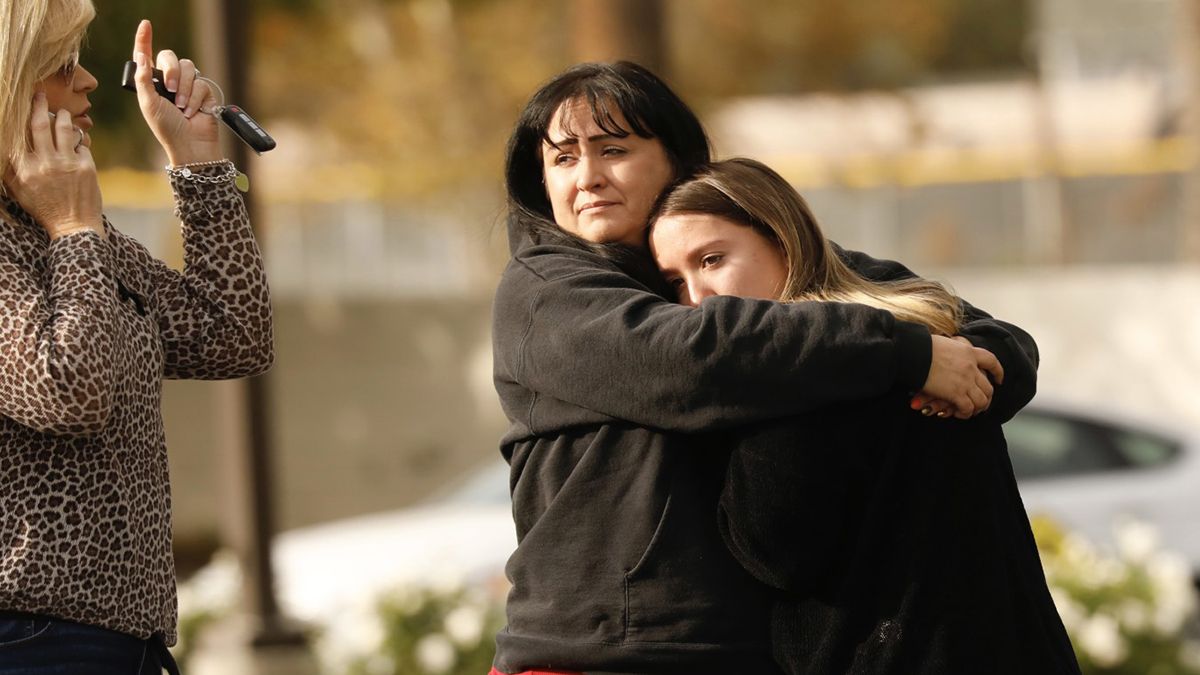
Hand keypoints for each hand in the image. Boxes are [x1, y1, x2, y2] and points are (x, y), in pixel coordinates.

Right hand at [3, 92, 103, 239]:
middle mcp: (45, 163)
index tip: (19, 104)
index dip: (19, 117)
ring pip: (64, 129)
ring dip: (63, 117)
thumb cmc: (45, 209)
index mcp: (24, 169)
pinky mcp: (87, 167)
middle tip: (39, 95)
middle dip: (39, 106)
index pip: (18, 135)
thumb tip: (7, 146)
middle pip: (40, 125)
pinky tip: (76, 140)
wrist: (74, 226)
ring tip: (62, 113)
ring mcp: (67, 164)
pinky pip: (81, 144)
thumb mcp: (19, 190)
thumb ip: (11, 168)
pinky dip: (79, 140)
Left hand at [131, 19, 221, 165]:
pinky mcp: (205, 93)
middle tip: (170, 89)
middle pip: (171, 58)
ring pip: (189, 68)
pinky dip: (196, 98)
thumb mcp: (148, 103)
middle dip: (171, 71)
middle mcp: (170, 81)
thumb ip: (143, 78)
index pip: (147, 55)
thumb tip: (141, 55)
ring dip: (185, 89)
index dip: (145, 39)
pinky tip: (193, 111)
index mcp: (152, 82)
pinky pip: (201, 83)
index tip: (146, 24)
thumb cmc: (166, 127)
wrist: (190, 144)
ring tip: (182, 107)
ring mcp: (188, 86)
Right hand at [919, 335, 1004, 418]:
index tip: (999, 379)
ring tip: (970, 411)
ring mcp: (965, 381)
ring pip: (982, 400)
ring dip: (977, 408)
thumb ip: (952, 347)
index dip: (997, 372)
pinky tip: (958, 413)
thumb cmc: (922, 346)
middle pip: (988, 387)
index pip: (991, 361)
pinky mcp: (956, 393)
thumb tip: (951, 346)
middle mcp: (971, 367)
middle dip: (987, 397)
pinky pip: (968, 408)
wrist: (915, 352)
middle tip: (981, 403)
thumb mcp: (944, 342)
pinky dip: (965, 413)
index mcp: (969, 352)